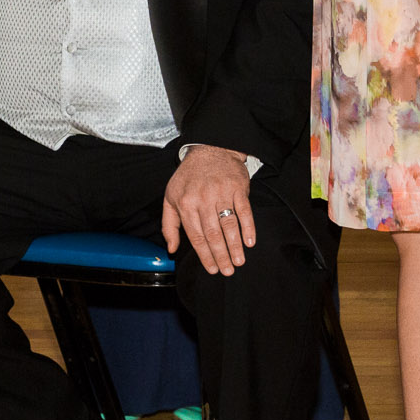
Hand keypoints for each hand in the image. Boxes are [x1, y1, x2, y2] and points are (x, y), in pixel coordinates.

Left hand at [161, 145, 255, 275]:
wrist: (210, 149)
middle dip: (221, 255)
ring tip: (238, 261)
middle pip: (213, 234)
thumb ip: (169, 224)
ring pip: (229, 225)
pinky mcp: (238, 188)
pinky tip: (250, 242)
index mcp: (185, 203)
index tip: (212, 269)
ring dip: (235, 246)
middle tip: (227, 271)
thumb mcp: (171, 197)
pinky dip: (248, 228)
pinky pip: (244, 211)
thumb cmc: (189, 177)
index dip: (204, 255)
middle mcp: (203, 199)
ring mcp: (221, 193)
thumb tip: (172, 248)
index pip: (195, 235)